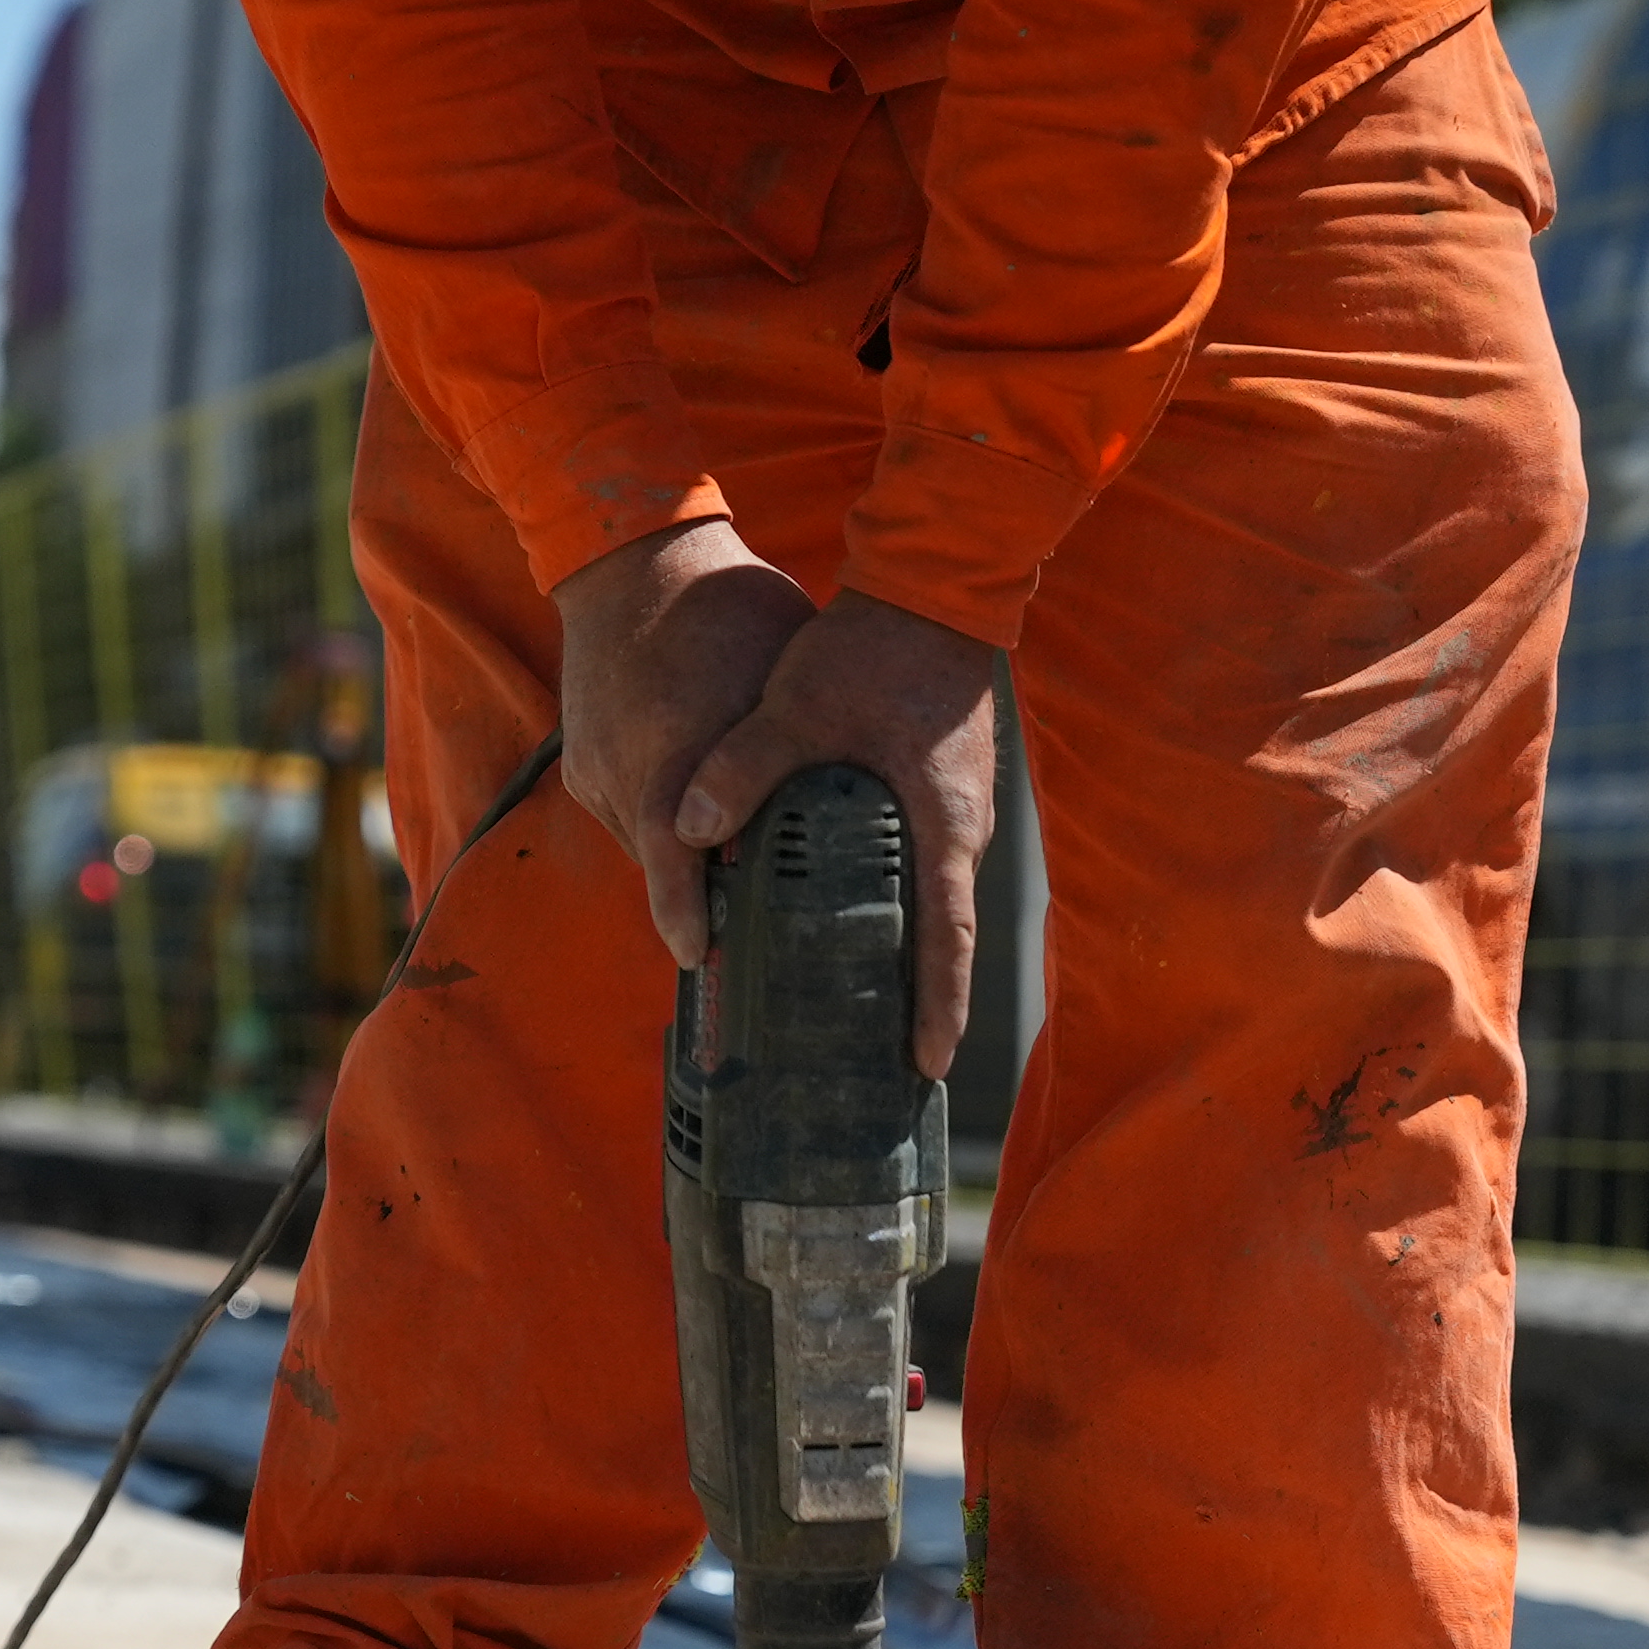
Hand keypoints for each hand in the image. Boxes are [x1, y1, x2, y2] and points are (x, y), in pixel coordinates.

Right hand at [550, 516, 816, 969]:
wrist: (632, 560)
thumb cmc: (732, 611)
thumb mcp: (778, 679)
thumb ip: (788, 756)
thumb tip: (839, 824)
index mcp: (680, 751)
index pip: (677, 867)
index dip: (690, 921)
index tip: (708, 958)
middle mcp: (628, 771)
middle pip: (662, 869)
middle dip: (696, 903)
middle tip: (738, 942)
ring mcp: (597, 770)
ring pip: (644, 846)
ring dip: (682, 865)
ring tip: (725, 888)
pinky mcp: (582, 764)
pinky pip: (625, 818)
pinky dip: (660, 825)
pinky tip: (696, 822)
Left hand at [671, 591, 1000, 1077]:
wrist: (932, 585)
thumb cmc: (876, 646)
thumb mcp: (800, 704)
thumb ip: (742, 765)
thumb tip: (688, 827)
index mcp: (942, 825)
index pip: (947, 937)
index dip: (938, 1005)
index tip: (928, 1063)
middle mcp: (961, 829)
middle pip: (942, 934)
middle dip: (919, 1000)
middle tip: (888, 1061)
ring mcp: (955, 809)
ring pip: (931, 901)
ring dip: (906, 954)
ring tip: (868, 1010)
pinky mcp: (938, 788)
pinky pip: (919, 866)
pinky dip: (896, 906)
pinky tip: (851, 923)